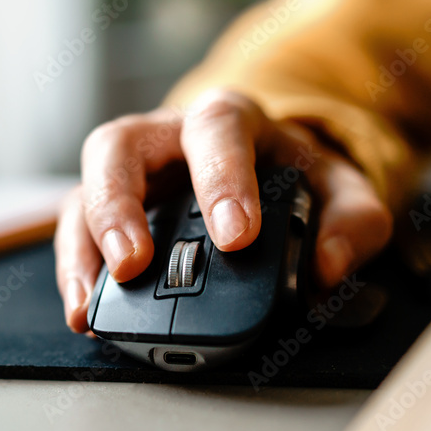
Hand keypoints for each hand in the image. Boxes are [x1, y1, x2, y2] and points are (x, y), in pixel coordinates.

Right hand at [54, 89, 392, 332]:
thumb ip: (354, 221)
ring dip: (84, 249)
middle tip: (135, 263)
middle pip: (119, 148)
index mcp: (226, 119)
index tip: (236, 237)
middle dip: (119, 207)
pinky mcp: (106, 209)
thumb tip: (326, 266)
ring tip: (92, 304)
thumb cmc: (291, 174)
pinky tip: (85, 311)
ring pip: (83, 190)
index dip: (222, 180)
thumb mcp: (340, 189)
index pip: (216, 132)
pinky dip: (77, 272)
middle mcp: (163, 137)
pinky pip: (76, 232)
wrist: (261, 167)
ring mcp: (128, 173)